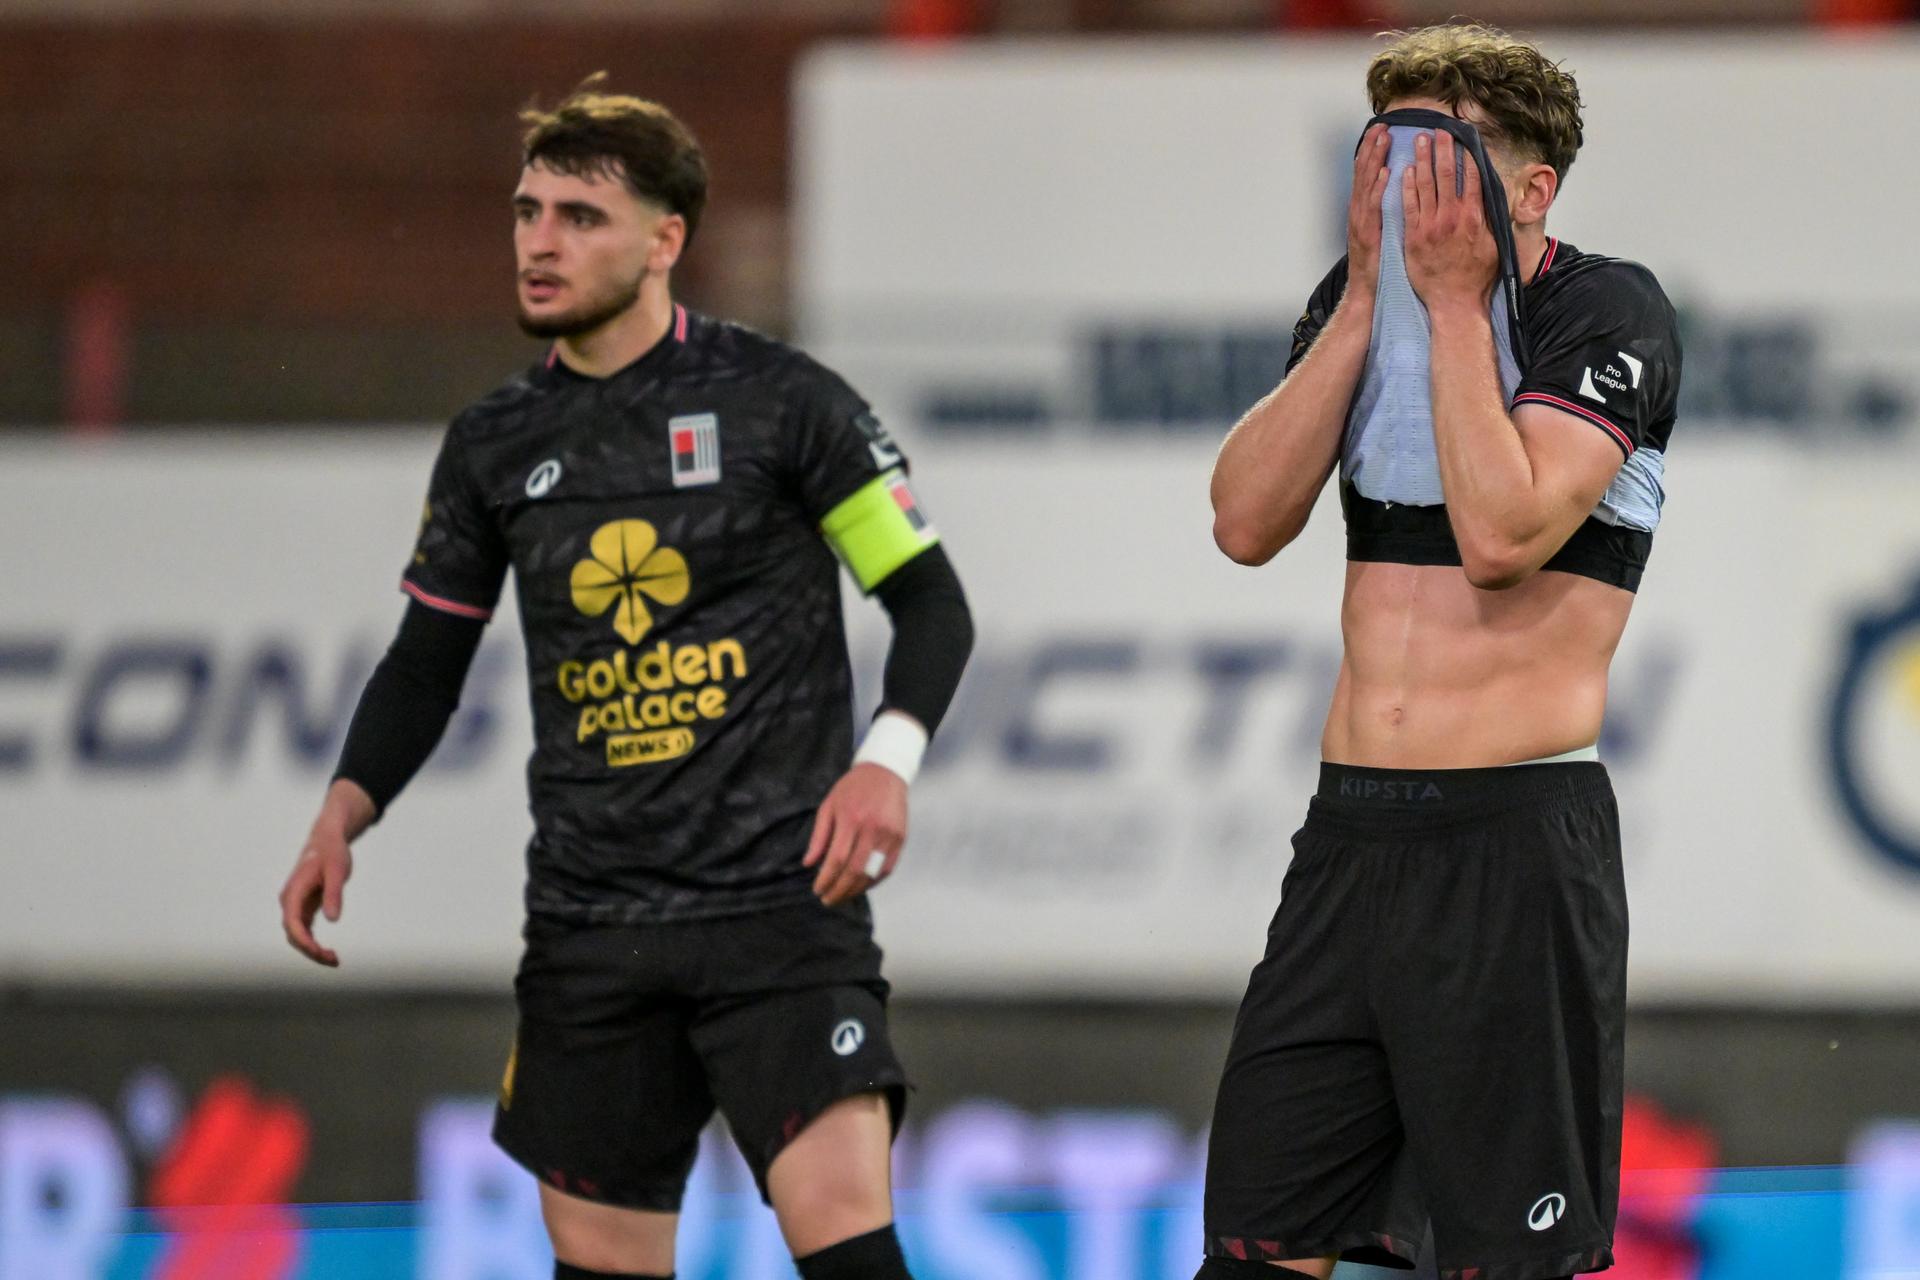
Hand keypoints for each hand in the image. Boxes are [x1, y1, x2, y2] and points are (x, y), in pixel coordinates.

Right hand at [280, 823, 352, 966]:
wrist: (326, 840)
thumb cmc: (332, 852)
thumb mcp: (338, 870)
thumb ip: (334, 893)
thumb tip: (333, 919)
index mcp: (294, 891)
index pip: (292, 922)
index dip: (303, 940)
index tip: (319, 951)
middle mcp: (290, 901)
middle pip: (293, 933)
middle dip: (310, 950)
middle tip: (334, 960)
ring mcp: (295, 905)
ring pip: (298, 935)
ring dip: (312, 950)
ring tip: (334, 960)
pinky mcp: (303, 908)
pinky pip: (304, 931)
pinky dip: (314, 943)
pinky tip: (329, 953)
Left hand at [803, 763, 907, 905]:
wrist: (885, 772)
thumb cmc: (852, 788)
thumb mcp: (829, 805)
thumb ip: (819, 836)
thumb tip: (809, 864)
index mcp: (851, 819)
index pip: (836, 859)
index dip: (826, 879)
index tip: (817, 890)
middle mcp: (871, 828)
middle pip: (854, 870)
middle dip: (839, 890)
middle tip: (828, 900)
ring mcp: (889, 835)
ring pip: (872, 873)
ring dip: (855, 890)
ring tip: (842, 897)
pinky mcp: (900, 839)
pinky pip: (887, 868)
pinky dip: (874, 882)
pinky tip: (861, 887)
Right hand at [1346, 123, 1392, 295]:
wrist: (1366, 293)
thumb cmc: (1378, 267)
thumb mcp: (1380, 236)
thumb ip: (1384, 215)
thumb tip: (1395, 196)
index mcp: (1363, 211)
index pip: (1366, 175)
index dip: (1372, 152)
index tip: (1382, 131)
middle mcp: (1358, 213)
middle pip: (1363, 173)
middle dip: (1372, 148)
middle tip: (1382, 126)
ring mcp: (1361, 222)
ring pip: (1367, 184)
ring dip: (1375, 159)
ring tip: (1383, 138)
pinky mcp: (1368, 233)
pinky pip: (1374, 206)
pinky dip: (1378, 187)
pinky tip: (1386, 171)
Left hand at [1403, 129, 1498, 312]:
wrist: (1453, 302)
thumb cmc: (1476, 277)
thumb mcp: (1495, 246)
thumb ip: (1494, 220)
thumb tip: (1498, 200)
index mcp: (1475, 217)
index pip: (1473, 177)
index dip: (1469, 154)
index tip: (1466, 137)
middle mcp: (1453, 217)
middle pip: (1447, 174)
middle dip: (1443, 149)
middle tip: (1440, 130)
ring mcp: (1431, 226)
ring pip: (1426, 185)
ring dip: (1423, 159)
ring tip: (1420, 140)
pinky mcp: (1413, 236)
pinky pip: (1408, 205)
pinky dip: (1408, 186)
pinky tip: (1406, 170)